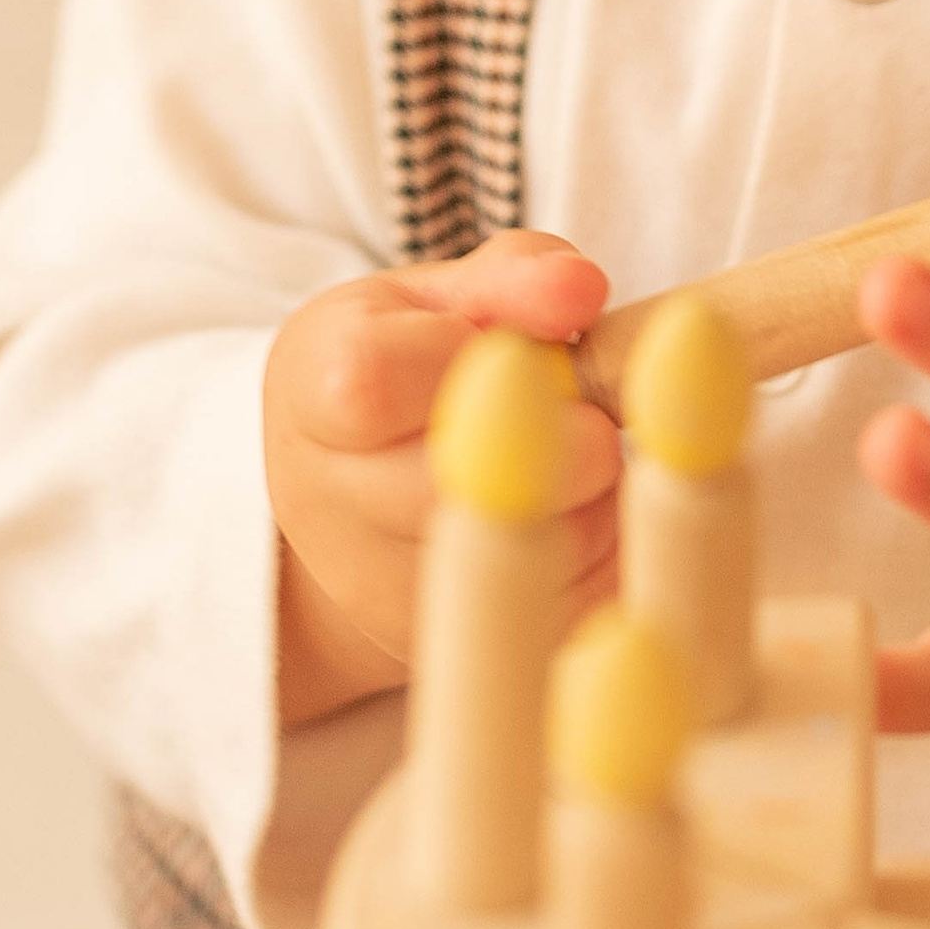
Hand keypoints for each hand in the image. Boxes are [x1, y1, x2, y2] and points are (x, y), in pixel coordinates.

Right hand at [264, 231, 620, 726]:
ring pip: (533, 553)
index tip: (513, 350)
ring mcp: (391, 598)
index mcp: (315, 399)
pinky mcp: (471, 653)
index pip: (375, 383)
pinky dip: (614, 554)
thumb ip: (514, 275)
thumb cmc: (410, 373)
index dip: (466, 359)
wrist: (358, 506)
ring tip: (584, 459)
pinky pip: (579, 607)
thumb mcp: (439, 301)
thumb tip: (580, 290)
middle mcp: (334, 511)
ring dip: (598, 496)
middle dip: (561, 436)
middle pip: (454, 487)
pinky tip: (596, 515)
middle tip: (587, 412)